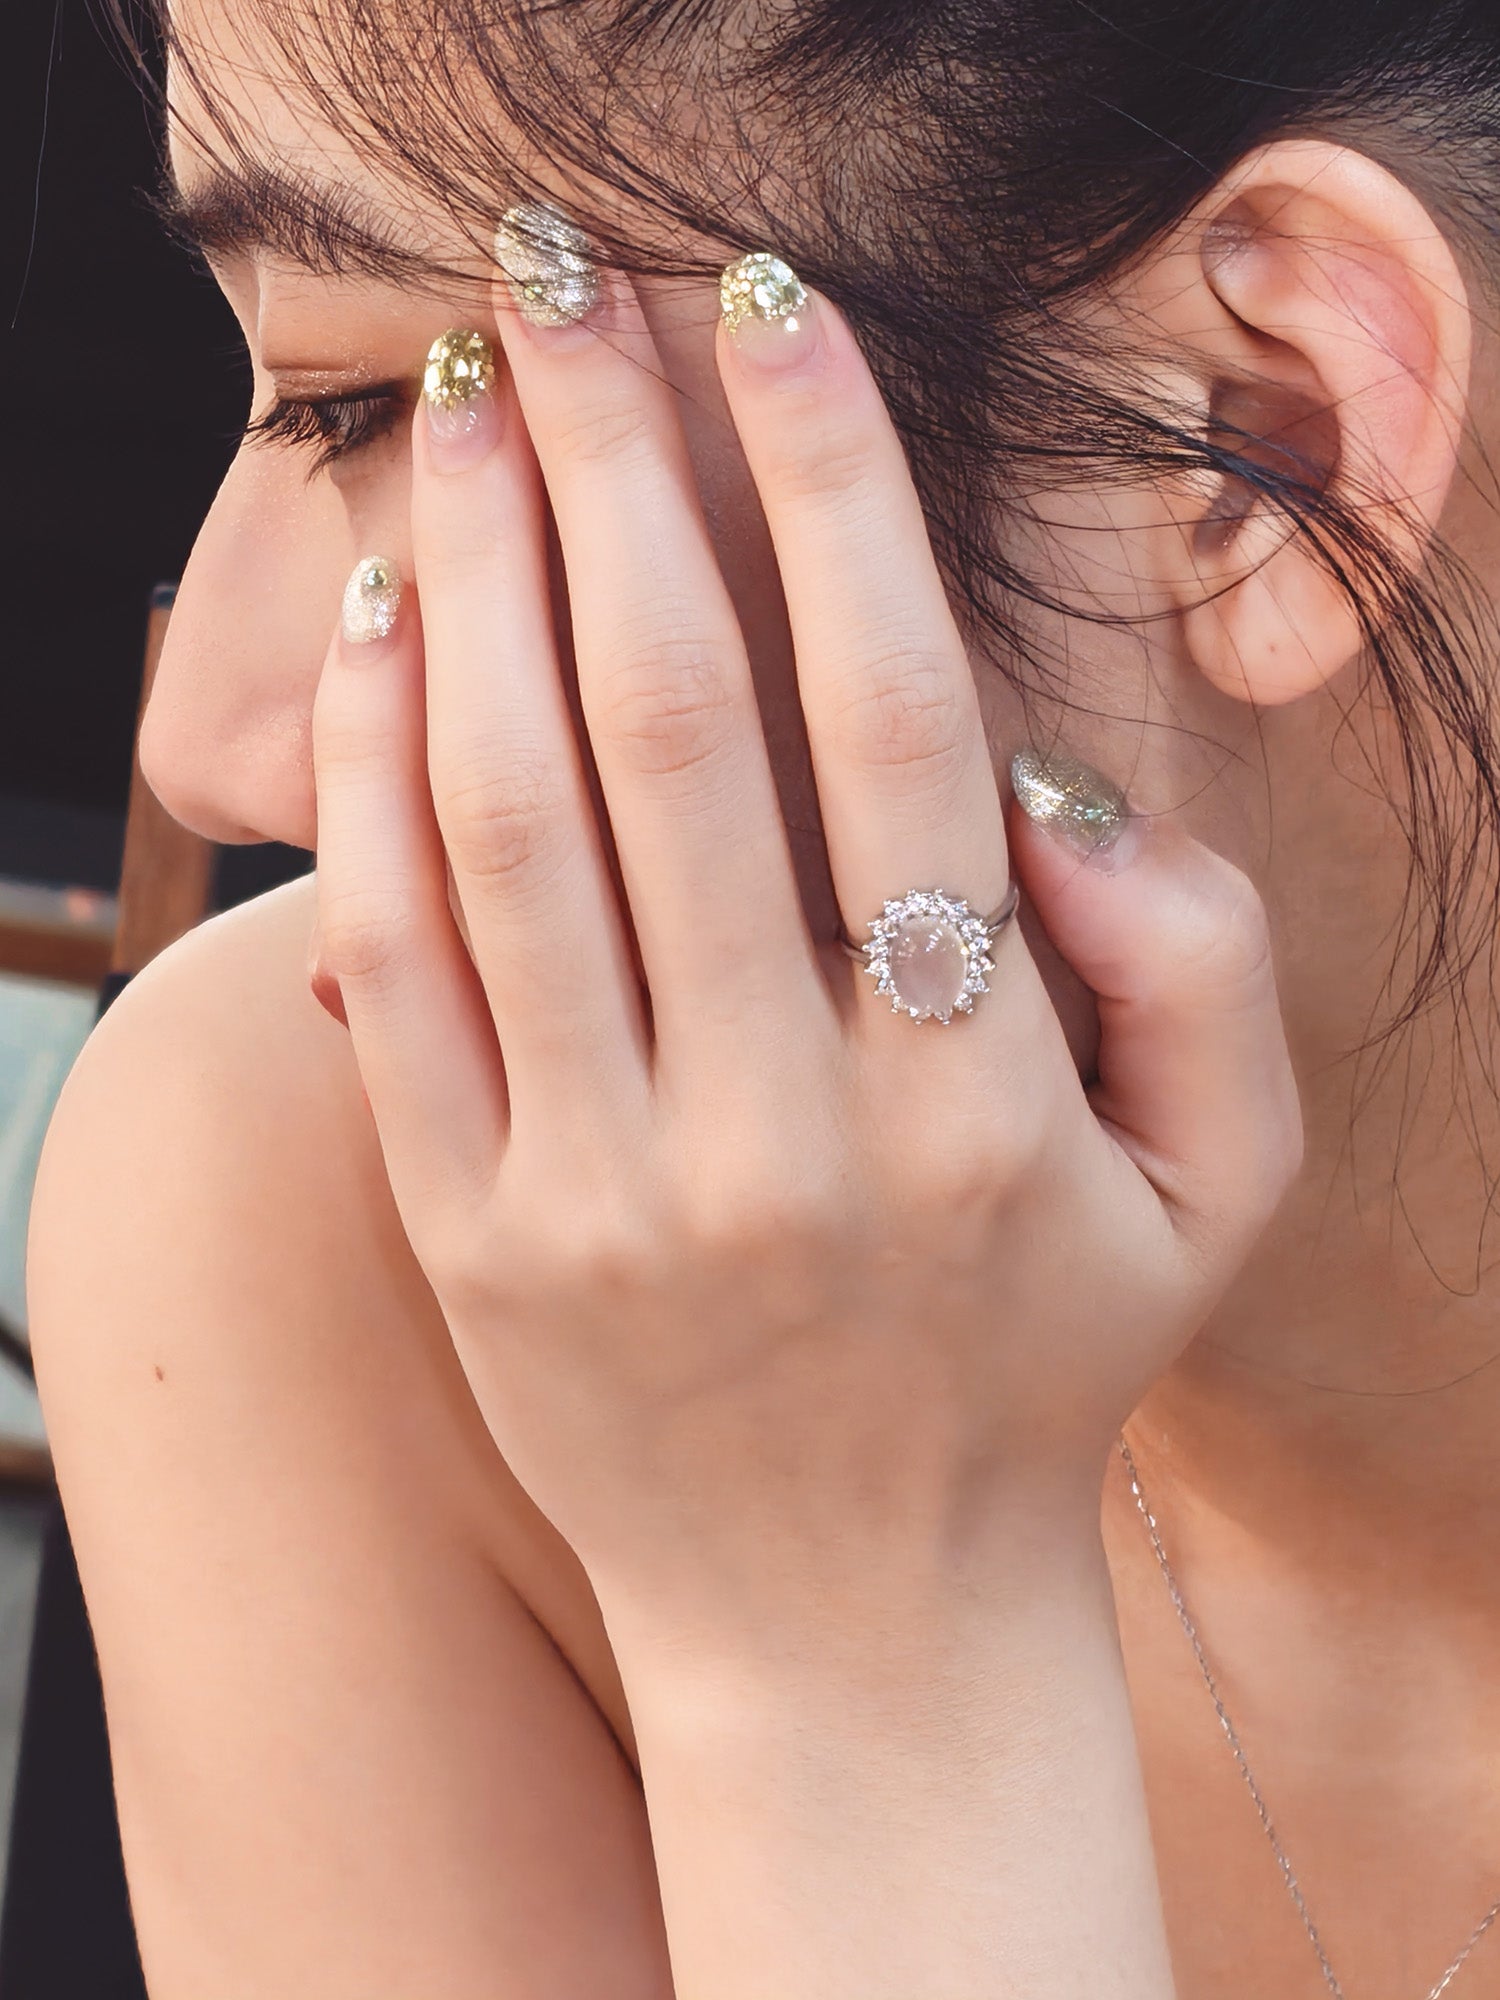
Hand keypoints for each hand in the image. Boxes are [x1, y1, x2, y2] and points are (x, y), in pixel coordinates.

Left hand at [310, 257, 1301, 1657]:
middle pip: (676, 726)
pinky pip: (402, 964)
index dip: (833, 488)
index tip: (775, 312)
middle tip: (571, 289)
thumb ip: (1198, 962)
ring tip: (465, 407)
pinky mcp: (474, 1237)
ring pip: (516, 821)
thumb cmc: (1035, 1375)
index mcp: (976, 1098)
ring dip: (484, 580)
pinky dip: (378, 778)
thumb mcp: (1216, 1191)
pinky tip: (386, 626)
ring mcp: (603, 1188)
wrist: (849, 1629)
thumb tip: (1059, 782)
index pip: (895, 724)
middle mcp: (780, 1129)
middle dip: (621, 471)